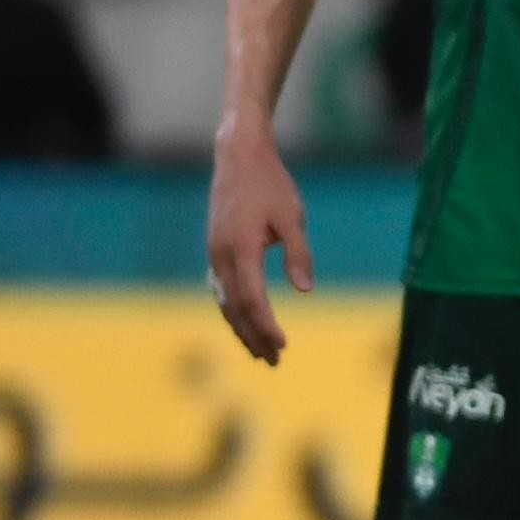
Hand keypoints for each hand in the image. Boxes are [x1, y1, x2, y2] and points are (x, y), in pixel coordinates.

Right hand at [206, 117, 310, 363]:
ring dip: (241, 328)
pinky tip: (243, 323)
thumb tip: (305, 291)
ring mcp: (214, 252)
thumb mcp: (292, 217)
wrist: (238, 157)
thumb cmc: (271, 185)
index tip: (283, 346)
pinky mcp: (215, 249)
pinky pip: (221, 288)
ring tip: (259, 352)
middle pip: (236, 307)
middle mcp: (221, 255)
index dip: (267, 326)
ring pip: (225, 301)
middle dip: (254, 336)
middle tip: (274, 362)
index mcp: (240, 249)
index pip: (253, 300)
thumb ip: (298, 254)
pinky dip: (232, 309)